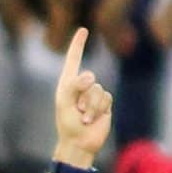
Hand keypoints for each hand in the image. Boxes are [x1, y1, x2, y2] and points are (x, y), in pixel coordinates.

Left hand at [51, 28, 112, 164]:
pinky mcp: (104, 103)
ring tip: (84, 118)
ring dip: (91, 106)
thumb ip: (74, 86)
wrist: (79, 143)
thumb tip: (91, 76)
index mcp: (67, 84)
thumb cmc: (67, 124)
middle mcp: (81, 86)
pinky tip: (93, 119)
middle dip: (83, 95)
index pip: (73, 60)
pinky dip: (99, 109)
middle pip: (89, 78)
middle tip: (77, 111)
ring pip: (98, 90)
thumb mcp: (65, 103)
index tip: (84, 30)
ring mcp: (94, 94)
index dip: (78, 45)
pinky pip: (106, 98)